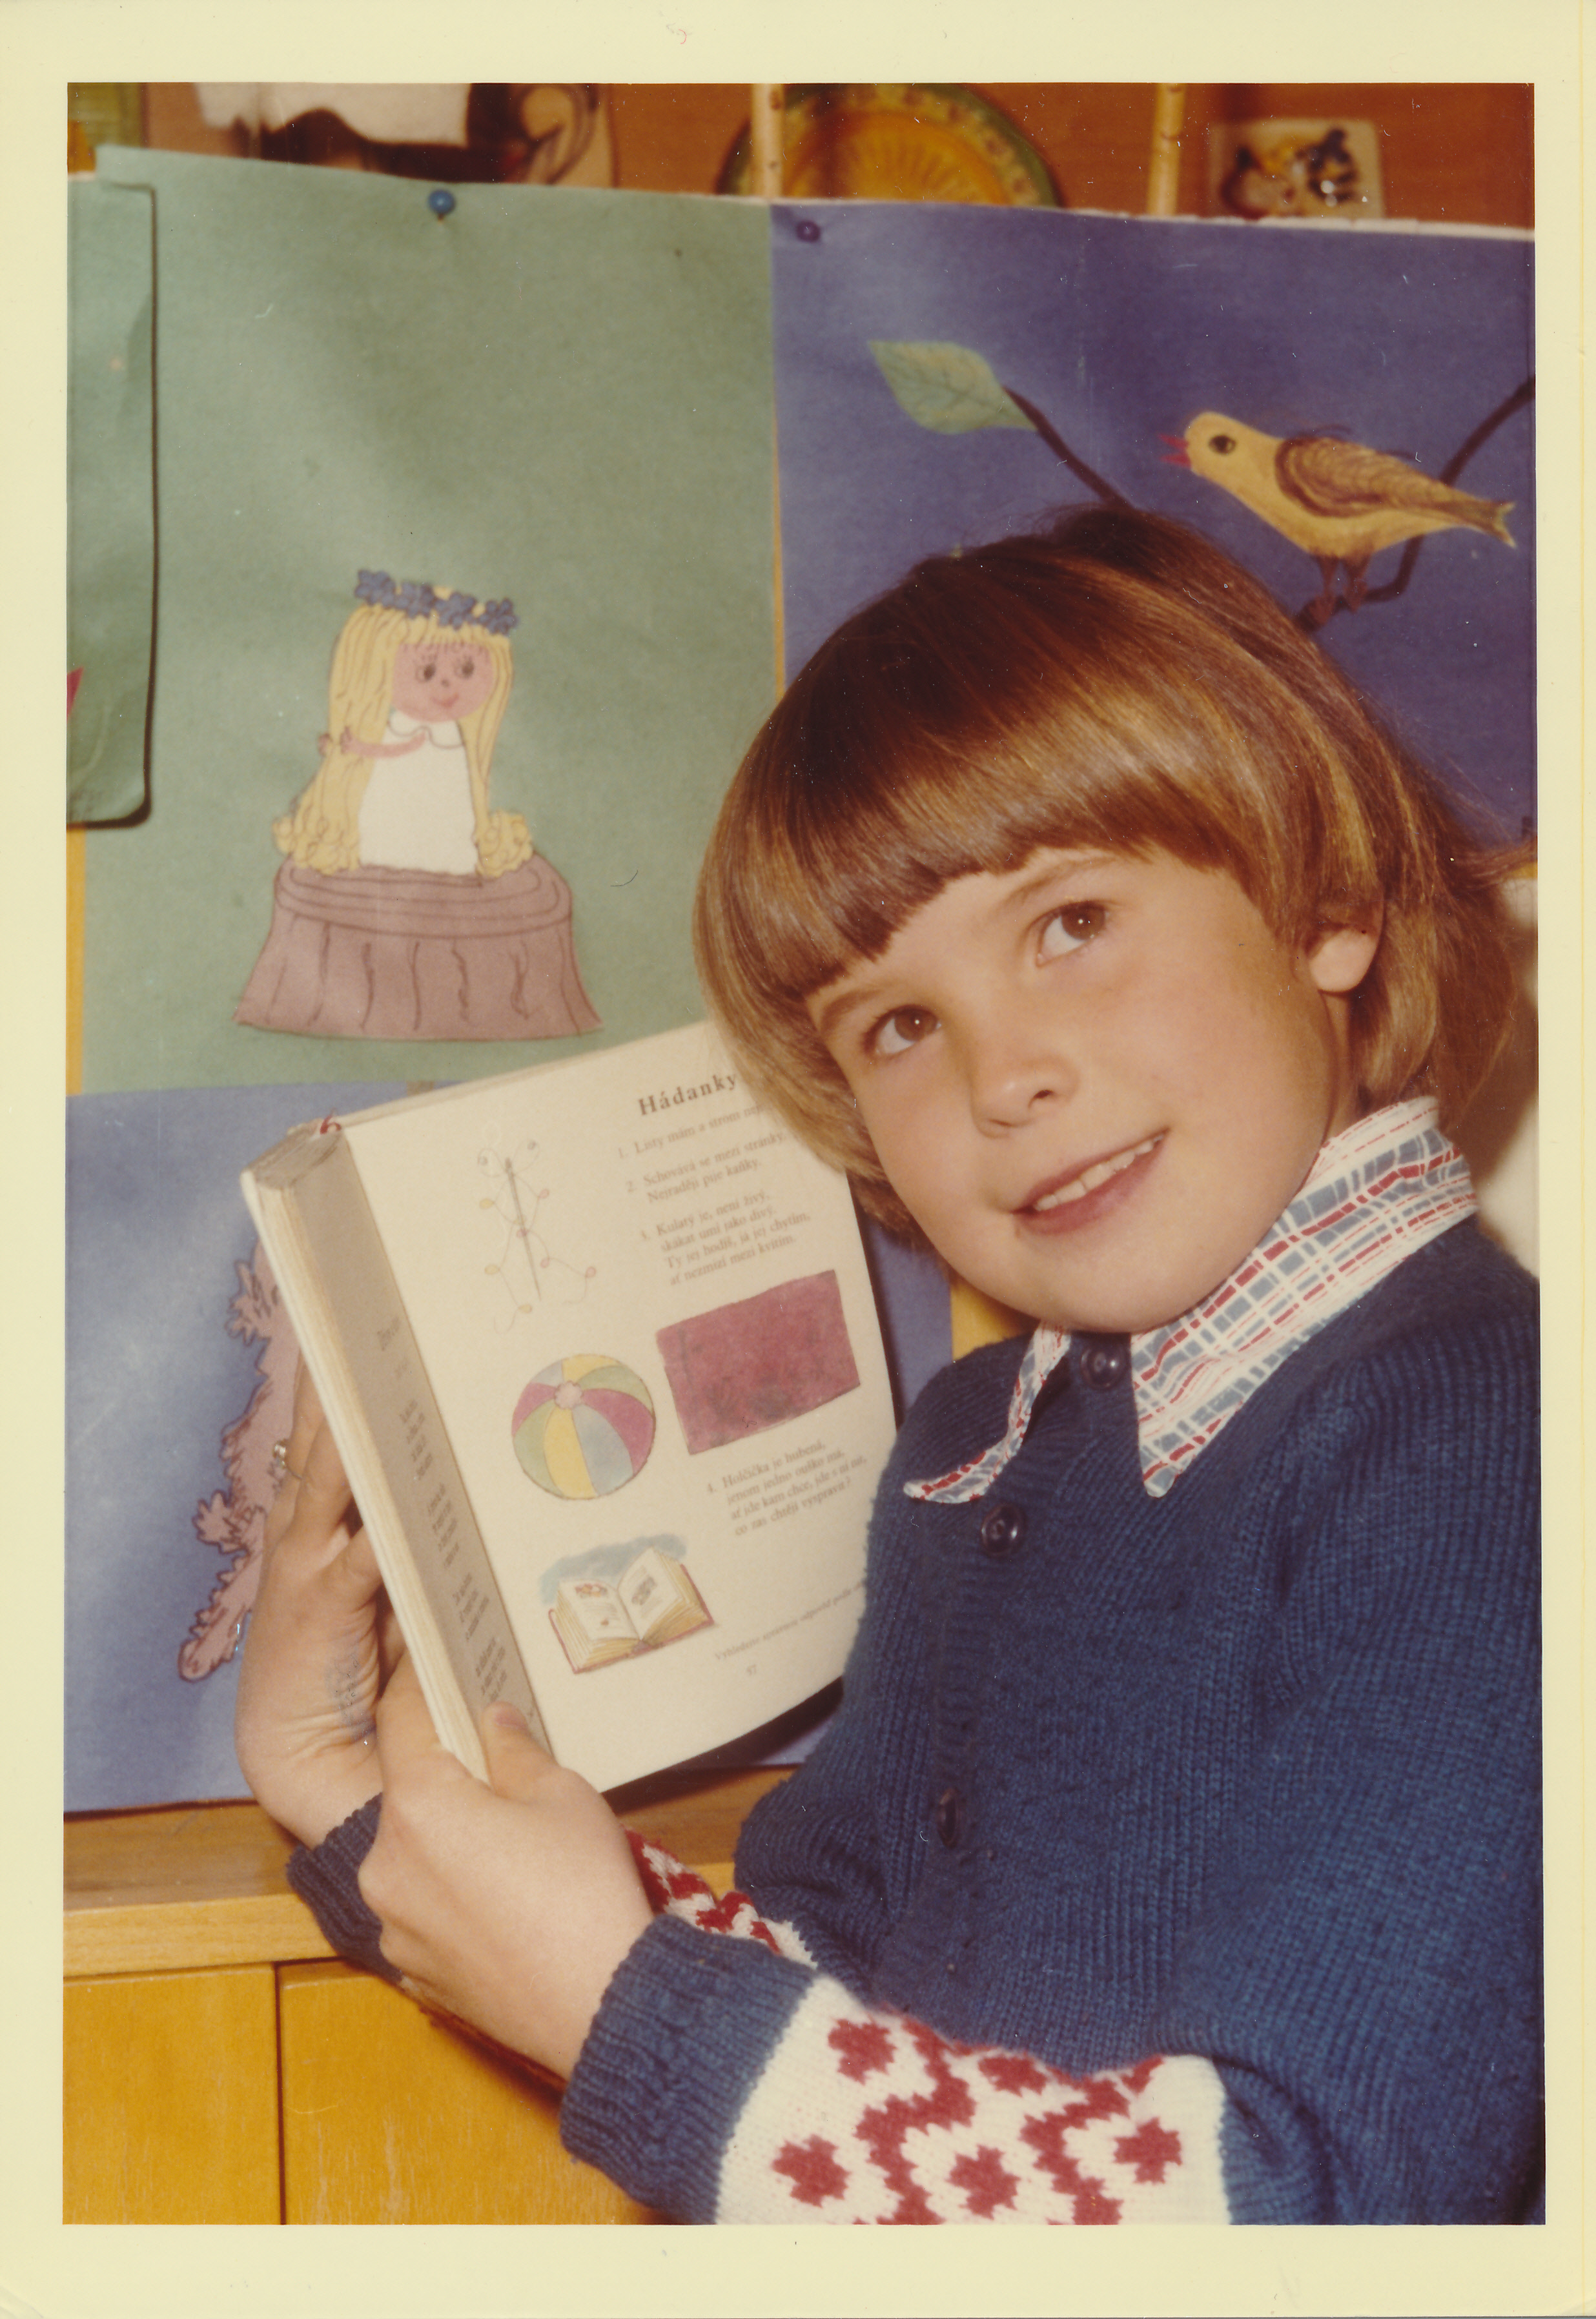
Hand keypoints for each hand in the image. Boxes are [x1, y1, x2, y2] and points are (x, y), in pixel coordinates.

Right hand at [234, 1363, 399, 1846]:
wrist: (316, 1755)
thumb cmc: (365, 1668)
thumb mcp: (394, 1586)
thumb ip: (413, 1535)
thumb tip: (472, 1477)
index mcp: (318, 1522)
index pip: (330, 1436)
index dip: (346, 1383)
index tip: (371, 1323)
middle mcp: (307, 1532)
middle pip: (324, 1440)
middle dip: (345, 1384)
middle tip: (371, 1323)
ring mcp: (308, 1565)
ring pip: (330, 1478)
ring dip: (350, 1429)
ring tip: (369, 1375)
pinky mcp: (322, 1605)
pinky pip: (356, 1552)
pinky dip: (374, 1522)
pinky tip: (393, 1488)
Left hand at [360, 1661, 653, 2079]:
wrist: (600, 2007)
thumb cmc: (583, 1888)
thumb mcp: (563, 1795)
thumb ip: (515, 1749)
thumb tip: (490, 1722)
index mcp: (417, 1805)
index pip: (402, 1720)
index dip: (421, 1686)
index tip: (435, 1665)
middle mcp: (384, 1863)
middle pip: (406, 1794)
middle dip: (448, 1777)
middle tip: (500, 1772)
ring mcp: (392, 1925)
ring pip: (413, 1856)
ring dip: (448, 1841)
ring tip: (512, 1850)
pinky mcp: (411, 1973)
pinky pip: (422, 1912)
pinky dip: (451, 1897)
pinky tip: (505, 1904)